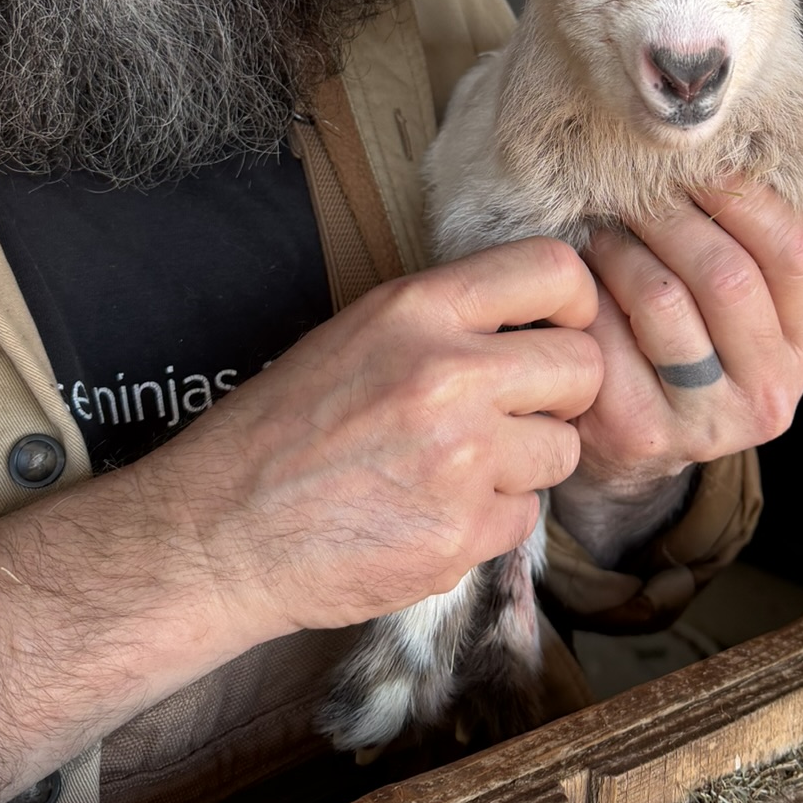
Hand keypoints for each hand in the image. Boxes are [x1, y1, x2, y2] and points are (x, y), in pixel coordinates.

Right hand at [159, 238, 600, 644]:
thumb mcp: (359, 334)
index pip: (555, 269)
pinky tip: (432, 514)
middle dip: (562, 392)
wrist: (219, 532)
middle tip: (518, 412)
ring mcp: (461, 459)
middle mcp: (449, 374)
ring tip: (458, 468)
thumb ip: (448, 320)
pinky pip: (526, 517)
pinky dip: (491, 520)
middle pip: (584, 366)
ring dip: (527, 462)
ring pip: (564, 449)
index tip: (561, 328)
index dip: (576, 303)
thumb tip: (539, 317)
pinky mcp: (461, 534)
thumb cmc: (282, 429)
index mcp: (417, 310)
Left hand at [554, 179, 802, 554]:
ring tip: (604, 234)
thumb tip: (794, 165)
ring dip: (623, 250)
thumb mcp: (751, 305)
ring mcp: (707, 421)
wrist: (639, 444)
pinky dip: (587, 295)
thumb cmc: (695, 344)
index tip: (700, 159)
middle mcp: (770, 392)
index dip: (747, 196)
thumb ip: (772, 243)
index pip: (797, 254)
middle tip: (634, 187)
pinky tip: (579, 284)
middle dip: (671, 216)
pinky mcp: (640, 433)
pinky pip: (606, 336)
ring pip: (662, 299)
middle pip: (726, 275)